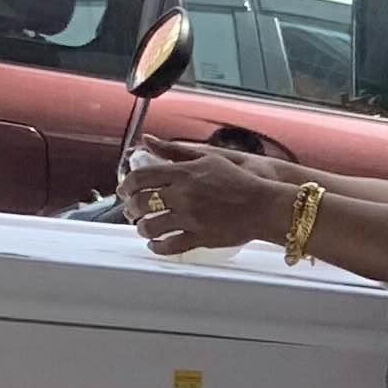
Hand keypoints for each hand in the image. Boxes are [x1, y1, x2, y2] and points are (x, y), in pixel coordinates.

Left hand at [121, 142, 296, 253]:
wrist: (263, 205)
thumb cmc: (239, 180)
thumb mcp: (207, 158)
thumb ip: (176, 151)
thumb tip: (147, 140)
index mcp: (183, 173)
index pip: (141, 177)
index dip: (127, 185)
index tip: (124, 190)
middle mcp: (183, 195)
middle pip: (142, 203)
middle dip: (131, 208)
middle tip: (131, 211)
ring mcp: (191, 217)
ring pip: (152, 226)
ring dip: (142, 228)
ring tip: (144, 228)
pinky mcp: (200, 237)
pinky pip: (170, 245)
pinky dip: (158, 247)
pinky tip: (155, 245)